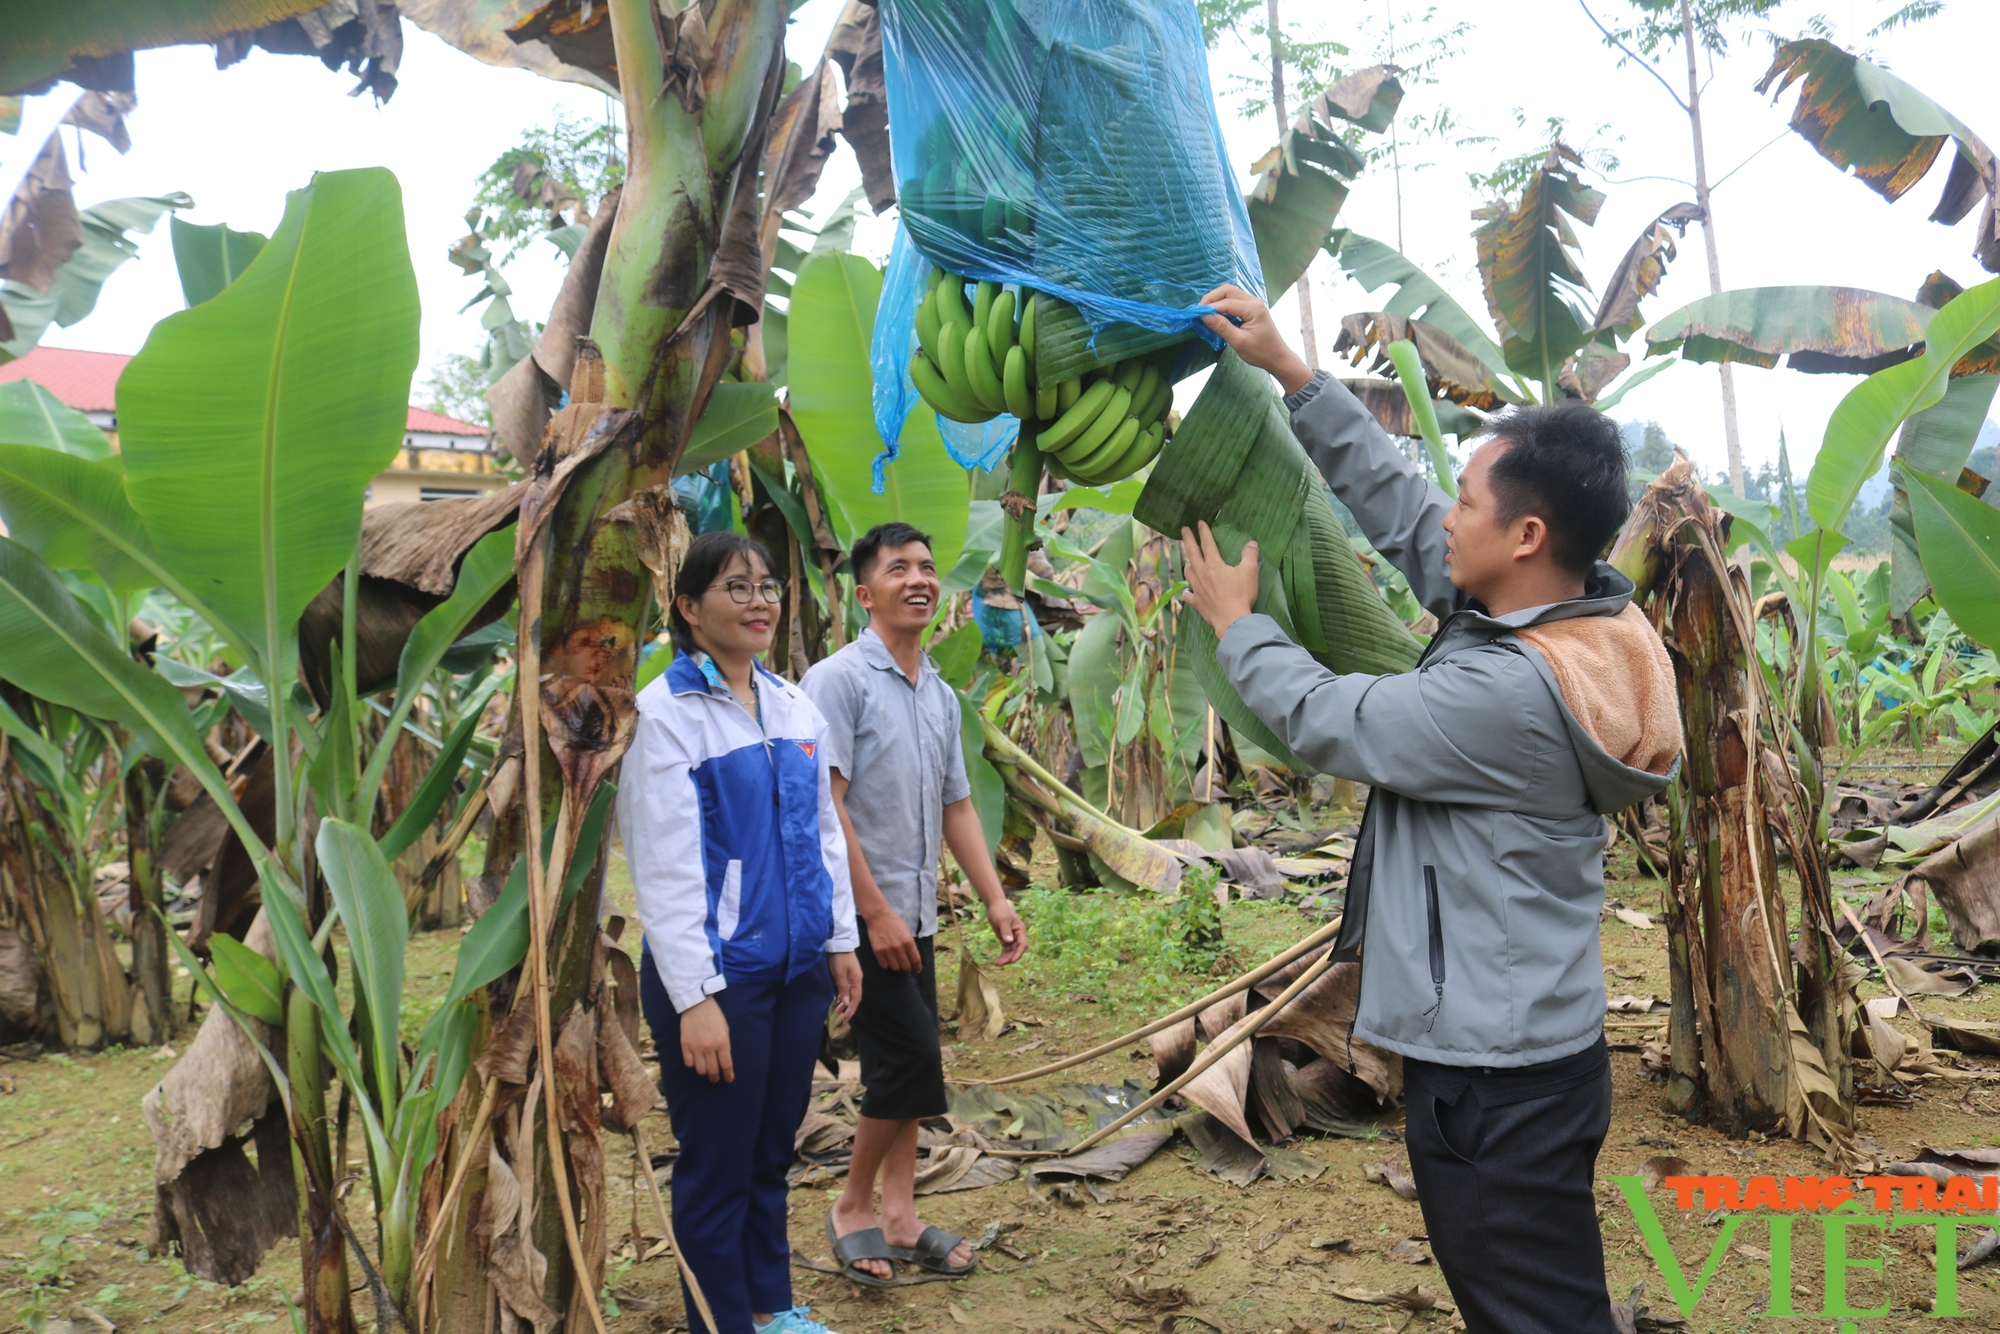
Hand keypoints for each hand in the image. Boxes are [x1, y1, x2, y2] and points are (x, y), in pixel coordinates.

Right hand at [680, 997, 732, 1082]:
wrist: (697, 1004)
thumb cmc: (714, 1016)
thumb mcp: (725, 1029)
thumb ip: (725, 1045)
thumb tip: (724, 1060)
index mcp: (722, 1043)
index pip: (726, 1065)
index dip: (728, 1075)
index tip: (729, 1079)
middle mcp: (709, 1048)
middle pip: (712, 1071)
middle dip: (715, 1077)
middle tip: (716, 1078)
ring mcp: (696, 1047)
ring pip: (700, 1070)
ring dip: (704, 1072)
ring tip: (706, 1071)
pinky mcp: (685, 1045)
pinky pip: (688, 1063)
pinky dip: (693, 1065)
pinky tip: (695, 1062)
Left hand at [829, 951, 861, 1019]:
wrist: (840, 943)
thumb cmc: (839, 958)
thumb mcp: (840, 974)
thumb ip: (843, 988)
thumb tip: (846, 1002)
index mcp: (857, 980)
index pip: (856, 998)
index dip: (852, 1009)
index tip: (846, 1018)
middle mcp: (857, 980)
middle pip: (855, 997)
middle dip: (849, 1008)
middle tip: (842, 1017)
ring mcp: (854, 976)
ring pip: (851, 993)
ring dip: (846, 1002)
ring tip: (838, 1010)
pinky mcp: (849, 973)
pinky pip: (849, 988)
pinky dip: (845, 995)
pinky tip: (839, 998)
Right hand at [863, 908, 923, 972]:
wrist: (879, 917)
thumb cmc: (895, 923)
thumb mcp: (907, 931)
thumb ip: (911, 944)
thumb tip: (913, 957)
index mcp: (908, 941)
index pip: (915, 960)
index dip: (917, 967)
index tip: (917, 970)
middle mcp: (899, 948)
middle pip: (906, 967)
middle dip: (908, 969)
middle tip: (907, 968)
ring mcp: (887, 950)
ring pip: (895, 968)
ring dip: (897, 967)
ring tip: (897, 963)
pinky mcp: (878, 952)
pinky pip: (884, 965)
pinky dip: (887, 965)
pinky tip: (888, 961)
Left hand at [986, 898, 1026, 965]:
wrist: (994, 906)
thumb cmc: (999, 911)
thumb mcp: (1001, 920)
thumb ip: (1005, 930)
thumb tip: (1009, 941)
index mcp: (1020, 930)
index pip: (1022, 944)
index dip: (1018, 953)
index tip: (1012, 961)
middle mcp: (1018, 935)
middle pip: (1016, 950)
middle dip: (1009, 958)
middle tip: (999, 964)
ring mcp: (1012, 938)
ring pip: (1011, 952)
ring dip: (1005, 958)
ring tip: (996, 964)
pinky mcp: (1006, 940)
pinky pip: (1006, 950)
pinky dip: (1002, 956)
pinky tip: (997, 961)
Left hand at [1180, 522, 1259, 637]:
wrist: (1231, 620)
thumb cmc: (1241, 595)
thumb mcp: (1250, 572)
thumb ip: (1250, 555)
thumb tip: (1252, 543)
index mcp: (1214, 565)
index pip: (1207, 544)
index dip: (1203, 532)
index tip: (1199, 522)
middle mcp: (1202, 574)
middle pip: (1191, 553)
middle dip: (1187, 540)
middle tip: (1183, 530)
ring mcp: (1197, 589)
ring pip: (1188, 572)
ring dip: (1187, 563)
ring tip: (1188, 559)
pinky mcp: (1197, 603)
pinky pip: (1188, 595)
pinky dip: (1187, 591)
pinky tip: (1188, 591)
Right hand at [1199, 284, 1314, 395]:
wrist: (1278, 358)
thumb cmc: (1261, 353)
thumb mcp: (1239, 342)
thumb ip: (1222, 327)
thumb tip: (1204, 316)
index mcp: (1253, 308)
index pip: (1226, 303)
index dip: (1209, 307)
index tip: (1195, 315)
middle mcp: (1254, 301)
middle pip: (1227, 291)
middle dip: (1211, 298)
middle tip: (1199, 311)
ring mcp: (1253, 303)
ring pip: (1230, 294)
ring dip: (1216, 300)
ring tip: (1205, 313)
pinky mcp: (1251, 308)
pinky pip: (1234, 301)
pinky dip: (1222, 305)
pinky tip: (1216, 315)